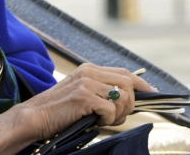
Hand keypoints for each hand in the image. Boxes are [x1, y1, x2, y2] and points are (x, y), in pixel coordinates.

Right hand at [0, 64, 154, 154]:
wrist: (35, 117)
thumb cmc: (58, 111)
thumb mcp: (81, 95)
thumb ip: (101, 92)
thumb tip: (129, 99)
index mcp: (88, 69)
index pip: (125, 73)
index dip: (142, 84)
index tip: (154, 95)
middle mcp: (89, 72)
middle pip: (128, 83)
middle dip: (131, 103)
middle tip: (118, 116)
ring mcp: (86, 83)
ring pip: (123, 97)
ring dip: (119, 113)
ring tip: (105, 119)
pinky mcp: (84, 96)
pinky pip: (111, 109)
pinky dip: (108, 119)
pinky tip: (96, 120)